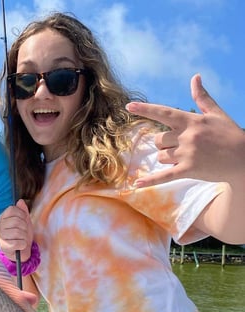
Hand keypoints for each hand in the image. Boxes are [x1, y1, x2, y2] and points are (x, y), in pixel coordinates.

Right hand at [0, 199, 33, 260]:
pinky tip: (21, 246)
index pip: (12, 209)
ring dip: (24, 237)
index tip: (24, 220)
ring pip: (17, 232)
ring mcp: (0, 237)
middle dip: (24, 227)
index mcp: (2, 218)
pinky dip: (23, 245)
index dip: (22, 214)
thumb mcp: (25, 221)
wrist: (22, 250)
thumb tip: (20, 201)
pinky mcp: (3, 247)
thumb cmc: (22, 235)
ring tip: (22, 239)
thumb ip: (23, 211)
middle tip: (24, 232)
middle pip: (16, 221)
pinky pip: (17, 243)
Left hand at [126, 73, 244, 186]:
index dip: (145, 109)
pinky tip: (136, 184)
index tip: (128, 106)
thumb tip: (195, 77)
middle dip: (163, 144)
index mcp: (192, 121)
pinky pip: (163, 176)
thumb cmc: (230, 135)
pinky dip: (149, 181)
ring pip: (161, 157)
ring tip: (186, 157)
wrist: (244, 159)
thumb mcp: (216, 114)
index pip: (164, 113)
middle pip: (158, 140)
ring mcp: (187, 154)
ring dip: (167, 158)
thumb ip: (202, 97)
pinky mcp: (188, 170)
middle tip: (180, 146)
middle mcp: (187, 136)